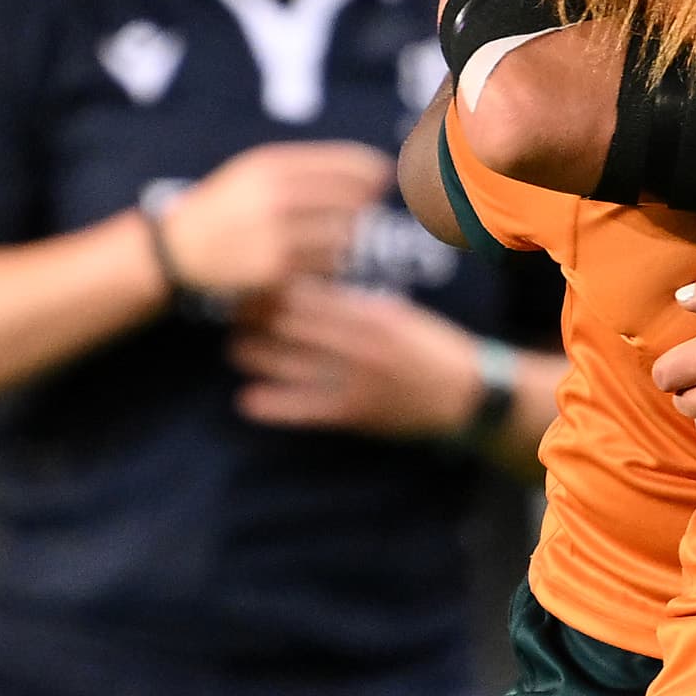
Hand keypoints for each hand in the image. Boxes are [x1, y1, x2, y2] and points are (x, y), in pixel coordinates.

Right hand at [161, 142, 390, 296]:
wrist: (177, 252)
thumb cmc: (225, 208)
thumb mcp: (253, 172)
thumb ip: (307, 167)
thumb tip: (377, 171)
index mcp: (270, 165)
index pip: (344, 163)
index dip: (372, 170)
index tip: (384, 176)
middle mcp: (275, 196)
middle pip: (352, 199)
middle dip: (362, 205)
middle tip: (356, 209)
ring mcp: (276, 234)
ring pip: (344, 235)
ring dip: (346, 237)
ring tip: (325, 235)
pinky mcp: (277, 270)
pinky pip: (327, 265)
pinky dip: (329, 263)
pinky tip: (311, 259)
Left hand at [228, 279, 477, 434]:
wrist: (467, 393)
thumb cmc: (431, 348)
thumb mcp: (399, 315)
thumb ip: (356, 306)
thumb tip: (311, 293)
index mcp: (371, 314)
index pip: (310, 296)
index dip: (273, 290)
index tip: (250, 282)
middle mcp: (359, 344)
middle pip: (292, 326)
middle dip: (257, 317)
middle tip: (228, 310)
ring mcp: (355, 380)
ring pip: (291, 364)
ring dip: (257, 355)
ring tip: (234, 347)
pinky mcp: (355, 414)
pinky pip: (305, 409)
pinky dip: (274, 405)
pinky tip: (248, 400)